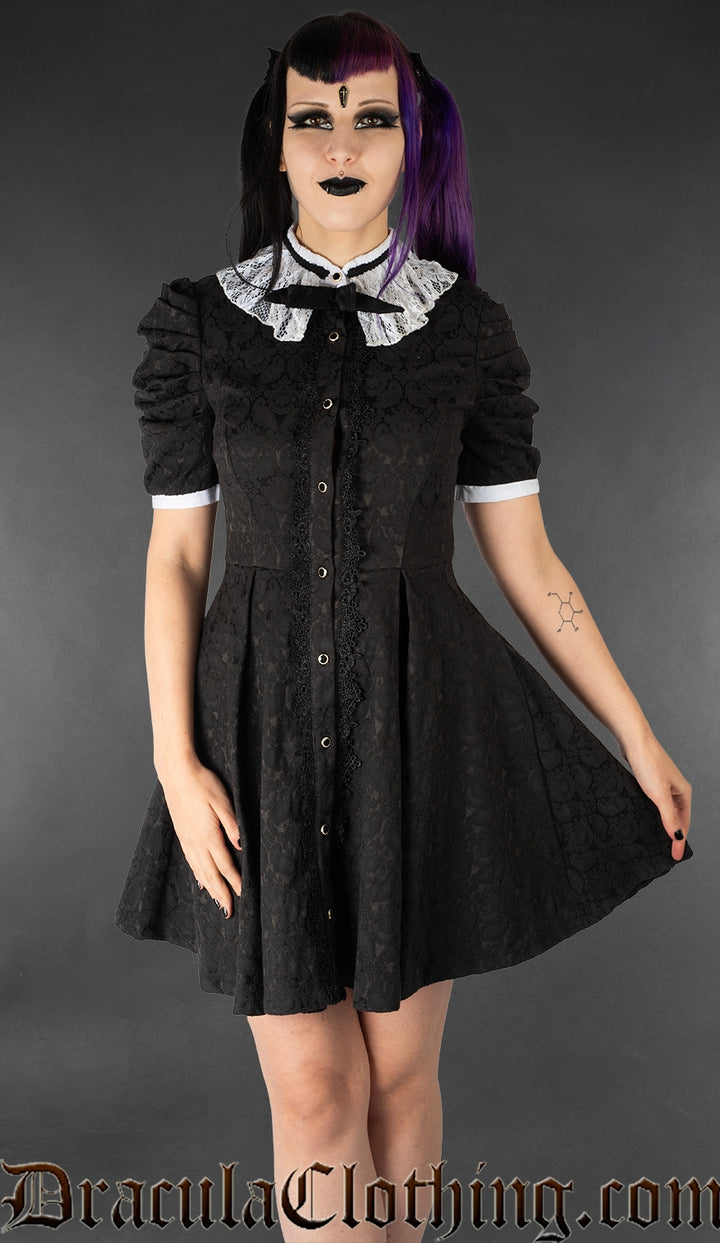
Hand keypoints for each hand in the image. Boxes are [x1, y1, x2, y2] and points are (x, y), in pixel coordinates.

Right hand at [158, 755, 242, 916]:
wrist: (176, 772)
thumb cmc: (202, 782)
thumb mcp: (223, 800)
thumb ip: (232, 825)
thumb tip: (241, 846)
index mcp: (208, 835)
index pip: (225, 865)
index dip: (235, 882)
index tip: (243, 896)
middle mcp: (196, 841)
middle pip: (211, 874)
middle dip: (221, 893)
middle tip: (229, 912)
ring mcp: (187, 839)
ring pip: (199, 870)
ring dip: (210, 888)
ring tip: (218, 902)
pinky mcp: (182, 833)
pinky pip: (191, 861)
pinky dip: (197, 875)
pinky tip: (201, 881)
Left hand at [620, 734, 691, 861]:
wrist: (633, 741)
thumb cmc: (648, 763)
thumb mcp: (659, 795)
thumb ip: (669, 817)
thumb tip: (677, 837)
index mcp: (683, 793)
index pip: (684, 824)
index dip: (679, 841)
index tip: (674, 856)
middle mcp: (676, 789)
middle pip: (677, 818)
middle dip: (672, 834)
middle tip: (665, 852)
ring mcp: (663, 784)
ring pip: (665, 810)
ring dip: (662, 824)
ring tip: (655, 839)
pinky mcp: (649, 781)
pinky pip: (654, 803)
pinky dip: (652, 813)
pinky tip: (644, 818)